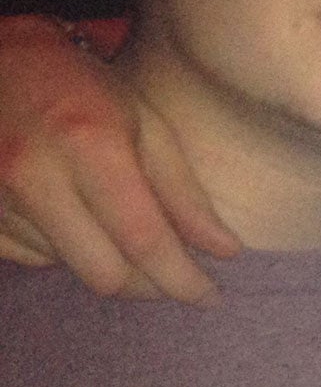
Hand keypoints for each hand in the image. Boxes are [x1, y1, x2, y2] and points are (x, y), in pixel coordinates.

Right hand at [0, 16, 236, 302]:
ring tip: (118, 226)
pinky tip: (74, 220)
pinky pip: (29, 258)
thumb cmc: (83, 89)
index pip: (143, 239)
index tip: (210, 296)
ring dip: (104, 260)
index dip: (181, 278)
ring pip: (68, 268)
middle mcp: (34, 175)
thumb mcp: (147, 124)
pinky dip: (62, 251)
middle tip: (174, 274)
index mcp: (89, 145)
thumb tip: (225, 251)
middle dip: (148, 284)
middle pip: (104, 273)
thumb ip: (184, 192)